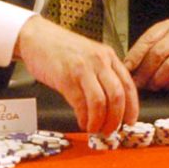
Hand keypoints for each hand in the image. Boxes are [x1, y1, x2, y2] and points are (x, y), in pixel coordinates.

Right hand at [15, 15, 137, 133]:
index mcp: (107, 56)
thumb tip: (112, 103)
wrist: (36, 37)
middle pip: (117, 96)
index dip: (131, 107)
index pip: (128, 85)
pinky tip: (82, 122)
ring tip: (95, 129)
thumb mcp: (89, 55)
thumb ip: (102, 73)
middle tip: (110, 130)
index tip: (129, 121)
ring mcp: (82, 69)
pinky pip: (80, 104)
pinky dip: (83, 118)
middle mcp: (98, 61)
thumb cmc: (60, 48)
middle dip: (115, 118)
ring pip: (100, 102)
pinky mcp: (65, 78)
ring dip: (99, 121)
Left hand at [124, 20, 168, 90]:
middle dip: (144, 71)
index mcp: (166, 27)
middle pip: (158, 53)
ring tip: (150, 87)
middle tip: (137, 84)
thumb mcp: (155, 48)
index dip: (135, 56)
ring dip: (157, 79)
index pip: (147, 40)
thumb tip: (124, 70)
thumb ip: (142, 55)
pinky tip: (166, 87)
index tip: (127, 68)